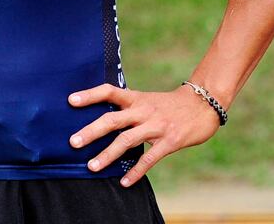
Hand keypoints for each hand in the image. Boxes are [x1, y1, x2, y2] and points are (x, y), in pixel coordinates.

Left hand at [68, 83, 219, 186]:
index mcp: (136, 98)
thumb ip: (128, 108)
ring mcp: (156, 126)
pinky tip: (125, 181)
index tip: (71, 101)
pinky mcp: (169, 141)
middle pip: (112, 119)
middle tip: (73, 142)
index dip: (90, 95)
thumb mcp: (147, 100)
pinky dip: (136, 171)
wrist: (203, 104)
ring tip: (91, 166)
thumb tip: (103, 120)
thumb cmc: (170, 105)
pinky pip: (149, 158)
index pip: (109, 91)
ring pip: (126, 140)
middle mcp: (143, 110)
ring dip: (107, 154)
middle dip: (91, 131)